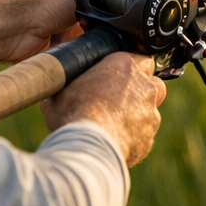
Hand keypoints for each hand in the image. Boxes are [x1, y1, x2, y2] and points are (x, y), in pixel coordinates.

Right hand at [43, 53, 166, 165]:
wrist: (87, 147)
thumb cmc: (72, 114)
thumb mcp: (60, 91)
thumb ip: (67, 84)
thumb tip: (54, 87)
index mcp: (124, 65)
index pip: (137, 58)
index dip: (126, 68)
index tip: (114, 76)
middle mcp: (144, 86)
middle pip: (151, 82)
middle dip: (139, 89)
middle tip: (117, 100)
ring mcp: (150, 113)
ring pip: (150, 110)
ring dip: (136, 115)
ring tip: (112, 124)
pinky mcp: (148, 138)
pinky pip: (143, 135)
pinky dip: (132, 138)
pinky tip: (113, 142)